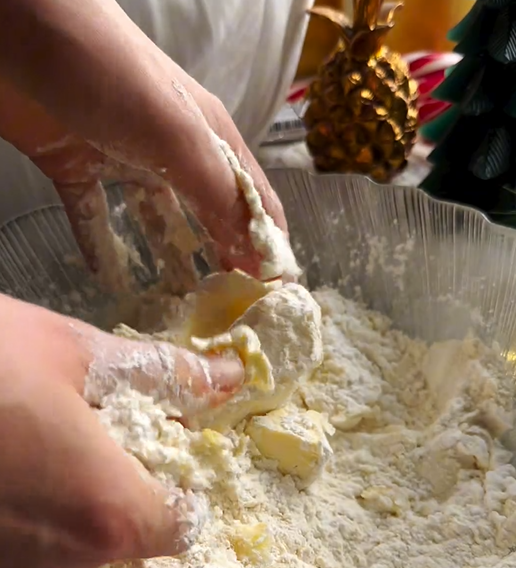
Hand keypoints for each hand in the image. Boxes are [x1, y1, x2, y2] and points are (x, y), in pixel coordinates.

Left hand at [0, 0, 293, 289]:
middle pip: (210, 216)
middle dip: (223, 260)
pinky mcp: (77, 167)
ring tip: (178, 307)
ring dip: (168, 261)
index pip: (255, 203)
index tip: (275, 298)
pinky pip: (94, 218)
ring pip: (155, 222)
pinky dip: (101, 249)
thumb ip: (221, 197)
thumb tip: (262, 258)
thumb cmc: (110, 76)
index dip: (269, 247)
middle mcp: (175, 153)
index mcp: (211, 141)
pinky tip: (110, 280)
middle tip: (230, 314)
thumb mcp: (178, 140)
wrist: (19, 25)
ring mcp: (125, 160)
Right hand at [0, 294, 242, 567]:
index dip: (180, 483)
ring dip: (67, 499)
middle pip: (125, 534)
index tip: (163, 449)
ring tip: (33, 438)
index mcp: (106, 515)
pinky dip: (25, 515)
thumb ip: (164, 373)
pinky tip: (5, 463)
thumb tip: (226, 376)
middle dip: (119, 482)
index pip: (182, 524)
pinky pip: (24, 553)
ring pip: (72, 545)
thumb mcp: (75, 353)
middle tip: (89, 426)